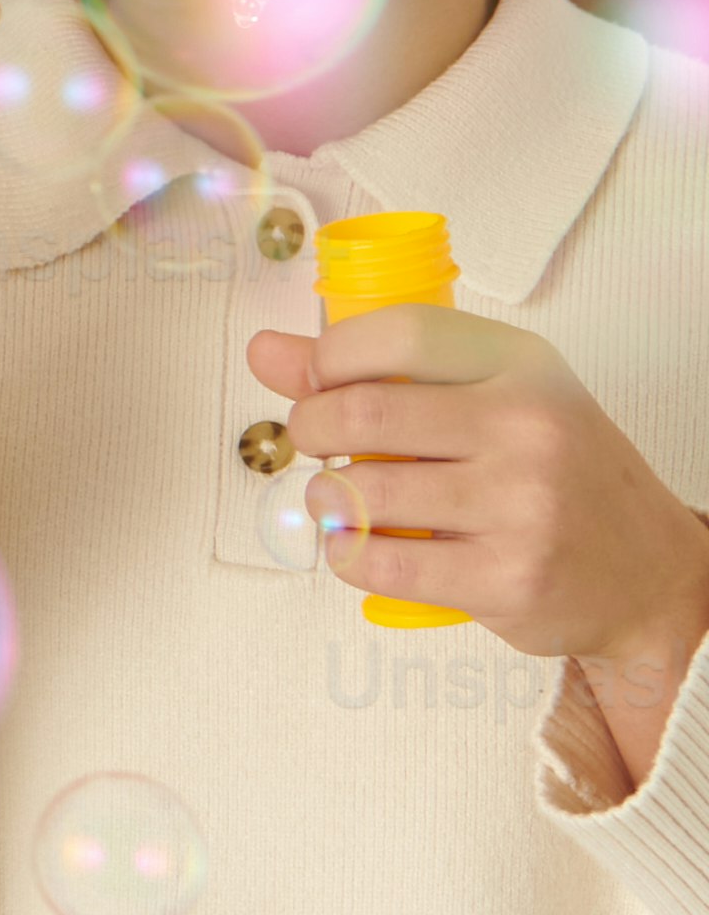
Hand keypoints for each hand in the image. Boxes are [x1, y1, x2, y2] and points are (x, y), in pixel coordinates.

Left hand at [253, 302, 708, 787]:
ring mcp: (520, 508)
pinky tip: (360, 544)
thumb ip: (379, 371)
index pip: (397, 335)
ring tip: (340, 497)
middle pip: (363, 412)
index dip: (330, 354)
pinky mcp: (505, 580)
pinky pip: (379, 563)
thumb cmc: (561, 474)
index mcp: (522, 367)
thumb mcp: (492, 396)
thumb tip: (266, 351)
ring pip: (362, 492)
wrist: (648, 571)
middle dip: (310, 427)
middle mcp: (527, 429)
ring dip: (325, 498)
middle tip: (314, 441)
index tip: (316, 379)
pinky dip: (347, 555)